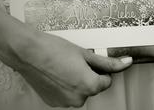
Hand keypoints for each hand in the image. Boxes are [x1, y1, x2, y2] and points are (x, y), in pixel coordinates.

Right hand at [0, 9, 131, 107]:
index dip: (101, 69)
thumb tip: (125, 63)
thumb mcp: (86, 53)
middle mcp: (78, 98)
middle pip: (94, 87)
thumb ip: (108, 62)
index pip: (107, 81)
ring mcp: (64, 102)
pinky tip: (59, 74)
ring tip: (66, 67)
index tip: (92, 62)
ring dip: (78, 82)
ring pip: (80, 92)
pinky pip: (68, 95)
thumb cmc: (53, 49)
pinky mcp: (53, 102)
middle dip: (90, 75)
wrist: (28, 51)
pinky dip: (66, 86)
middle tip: (77, 62)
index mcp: (89, 86)